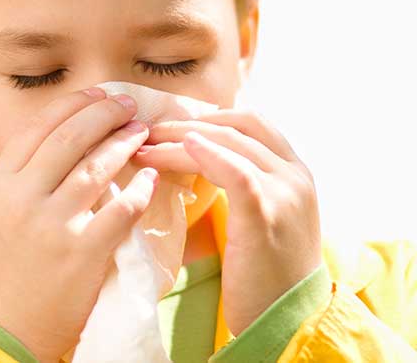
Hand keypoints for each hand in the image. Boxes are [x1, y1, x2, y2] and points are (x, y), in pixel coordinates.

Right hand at [0, 87, 159, 362]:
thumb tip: (63, 138)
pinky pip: (120, 209)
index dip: (73, 103)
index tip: (98, 93)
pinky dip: (139, 188)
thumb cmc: (4, 270)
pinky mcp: (81, 253)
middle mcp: (22, 198)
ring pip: (96, 167)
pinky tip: (150, 177)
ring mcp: (51, 225)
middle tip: (128, 104)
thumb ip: (23, 179)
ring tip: (142, 131)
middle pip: (69, 137)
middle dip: (104, 112)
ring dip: (125, 143)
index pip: (38, 127)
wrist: (5, 330)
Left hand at [132, 109, 322, 334]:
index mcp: (295, 172)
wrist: (289, 321)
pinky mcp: (265, 215)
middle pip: (237, 125)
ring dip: (179, 139)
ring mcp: (285, 192)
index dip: (208, 116)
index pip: (252, 122)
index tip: (169, 125)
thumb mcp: (261, 219)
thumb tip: (194, 159)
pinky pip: (235, 171)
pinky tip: (176, 149)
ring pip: (229, 143)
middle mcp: (295, 175)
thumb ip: (241, 185)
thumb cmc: (266, 274)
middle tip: (145, 132)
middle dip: (186, 123)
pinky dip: (205, 154)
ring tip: (143, 147)